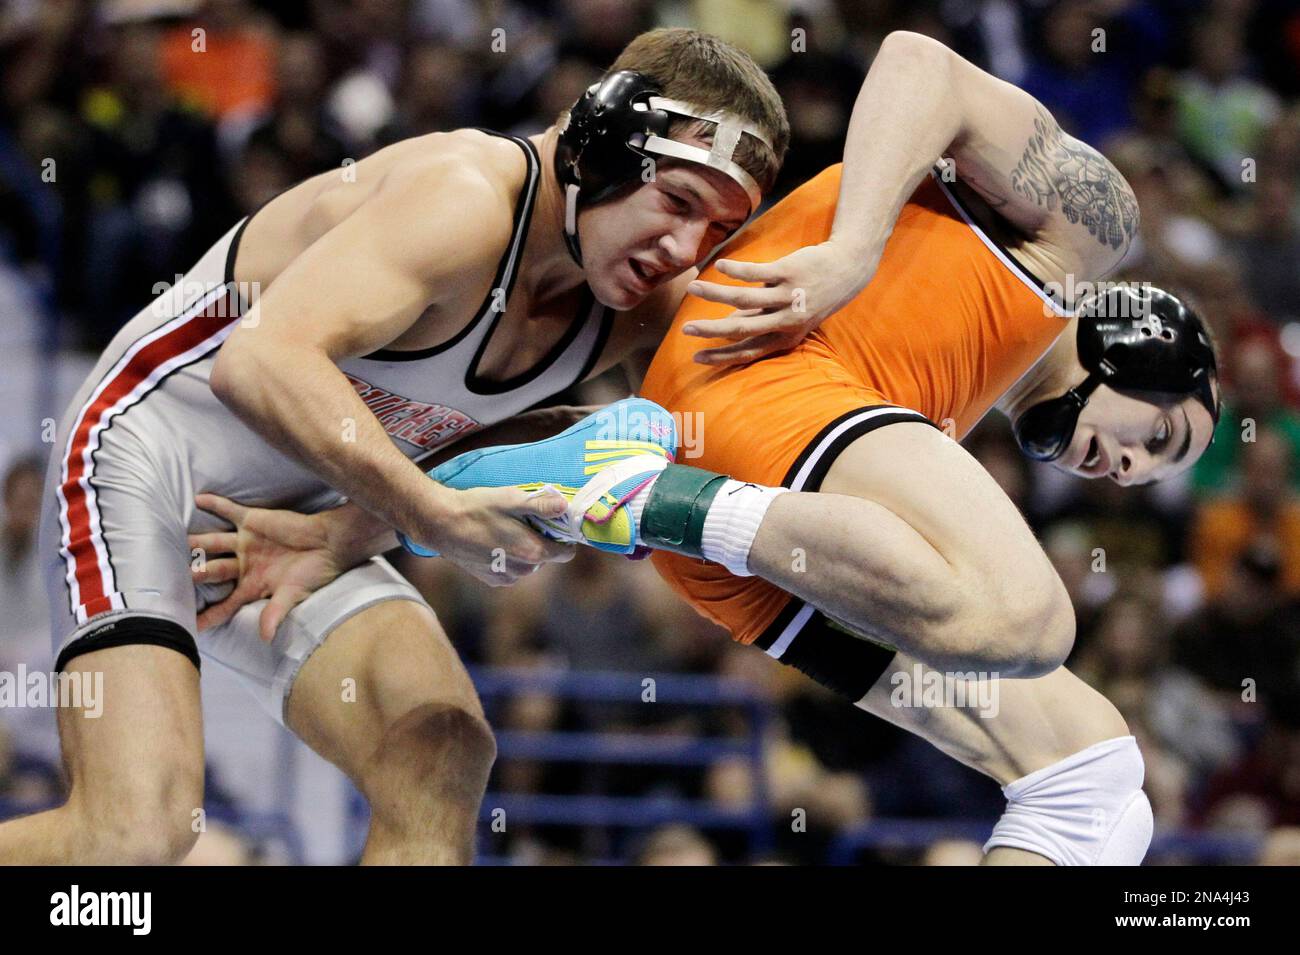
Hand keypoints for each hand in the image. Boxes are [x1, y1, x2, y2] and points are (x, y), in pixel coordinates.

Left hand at [189, 493, 354, 640]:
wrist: (329, 543)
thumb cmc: (314, 572)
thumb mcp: (293, 595)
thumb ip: (275, 613)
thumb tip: (265, 638)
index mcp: (253, 586)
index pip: (226, 604)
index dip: (209, 615)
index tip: (190, 625)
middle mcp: (244, 565)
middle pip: (214, 571)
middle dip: (199, 574)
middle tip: (184, 575)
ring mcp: (246, 542)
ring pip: (214, 543)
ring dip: (198, 543)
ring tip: (182, 542)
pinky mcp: (252, 521)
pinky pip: (229, 511)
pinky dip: (215, 504)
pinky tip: (199, 499)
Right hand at [413, 485, 576, 586]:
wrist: (439, 523)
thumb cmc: (476, 508)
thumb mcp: (510, 499)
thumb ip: (540, 505)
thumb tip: (565, 507)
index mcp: (532, 552)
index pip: (566, 552)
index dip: (564, 537)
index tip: (554, 524)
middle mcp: (523, 570)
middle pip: (547, 557)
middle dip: (542, 541)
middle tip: (525, 522)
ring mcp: (506, 577)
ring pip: (529, 565)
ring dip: (524, 550)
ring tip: (505, 530)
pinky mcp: (492, 580)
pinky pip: (511, 570)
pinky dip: (509, 558)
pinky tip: (494, 543)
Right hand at [682, 241, 879, 366]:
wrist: (846, 269)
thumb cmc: (813, 296)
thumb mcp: (790, 317)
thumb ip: (760, 321)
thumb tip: (726, 328)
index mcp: (786, 337)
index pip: (748, 351)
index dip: (721, 356)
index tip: (696, 357)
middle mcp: (787, 321)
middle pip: (743, 329)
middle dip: (711, 330)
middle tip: (686, 330)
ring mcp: (788, 297)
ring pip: (744, 299)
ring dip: (715, 294)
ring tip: (692, 287)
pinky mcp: (788, 273)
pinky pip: (756, 273)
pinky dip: (735, 270)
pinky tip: (719, 266)